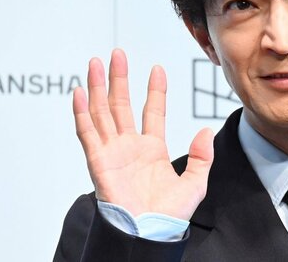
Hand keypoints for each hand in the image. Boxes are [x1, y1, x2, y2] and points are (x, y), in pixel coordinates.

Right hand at [72, 48, 213, 219]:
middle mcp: (130, 147)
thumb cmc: (170, 216)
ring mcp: (113, 152)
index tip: (157, 69)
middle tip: (117, 54)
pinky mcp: (98, 161)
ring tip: (97, 62)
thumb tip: (206, 130)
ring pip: (102, 112)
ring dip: (99, 87)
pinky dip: (82, 112)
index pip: (153, 112)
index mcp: (153, 150)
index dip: (155, 91)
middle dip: (119, 79)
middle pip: (121, 105)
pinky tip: (81, 91)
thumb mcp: (195, 183)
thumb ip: (203, 156)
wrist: (150, 234)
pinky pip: (87, 132)